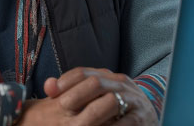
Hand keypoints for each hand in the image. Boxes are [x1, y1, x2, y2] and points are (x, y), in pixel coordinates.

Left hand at [36, 67, 157, 124]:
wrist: (146, 118)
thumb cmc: (114, 108)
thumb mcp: (95, 96)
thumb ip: (72, 90)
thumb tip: (47, 86)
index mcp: (107, 76)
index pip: (83, 72)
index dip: (65, 81)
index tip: (49, 93)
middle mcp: (121, 83)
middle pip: (95, 83)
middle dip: (76, 95)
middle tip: (62, 107)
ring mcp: (133, 100)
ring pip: (110, 101)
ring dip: (93, 112)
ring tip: (77, 122)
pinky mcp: (141, 118)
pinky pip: (125, 122)